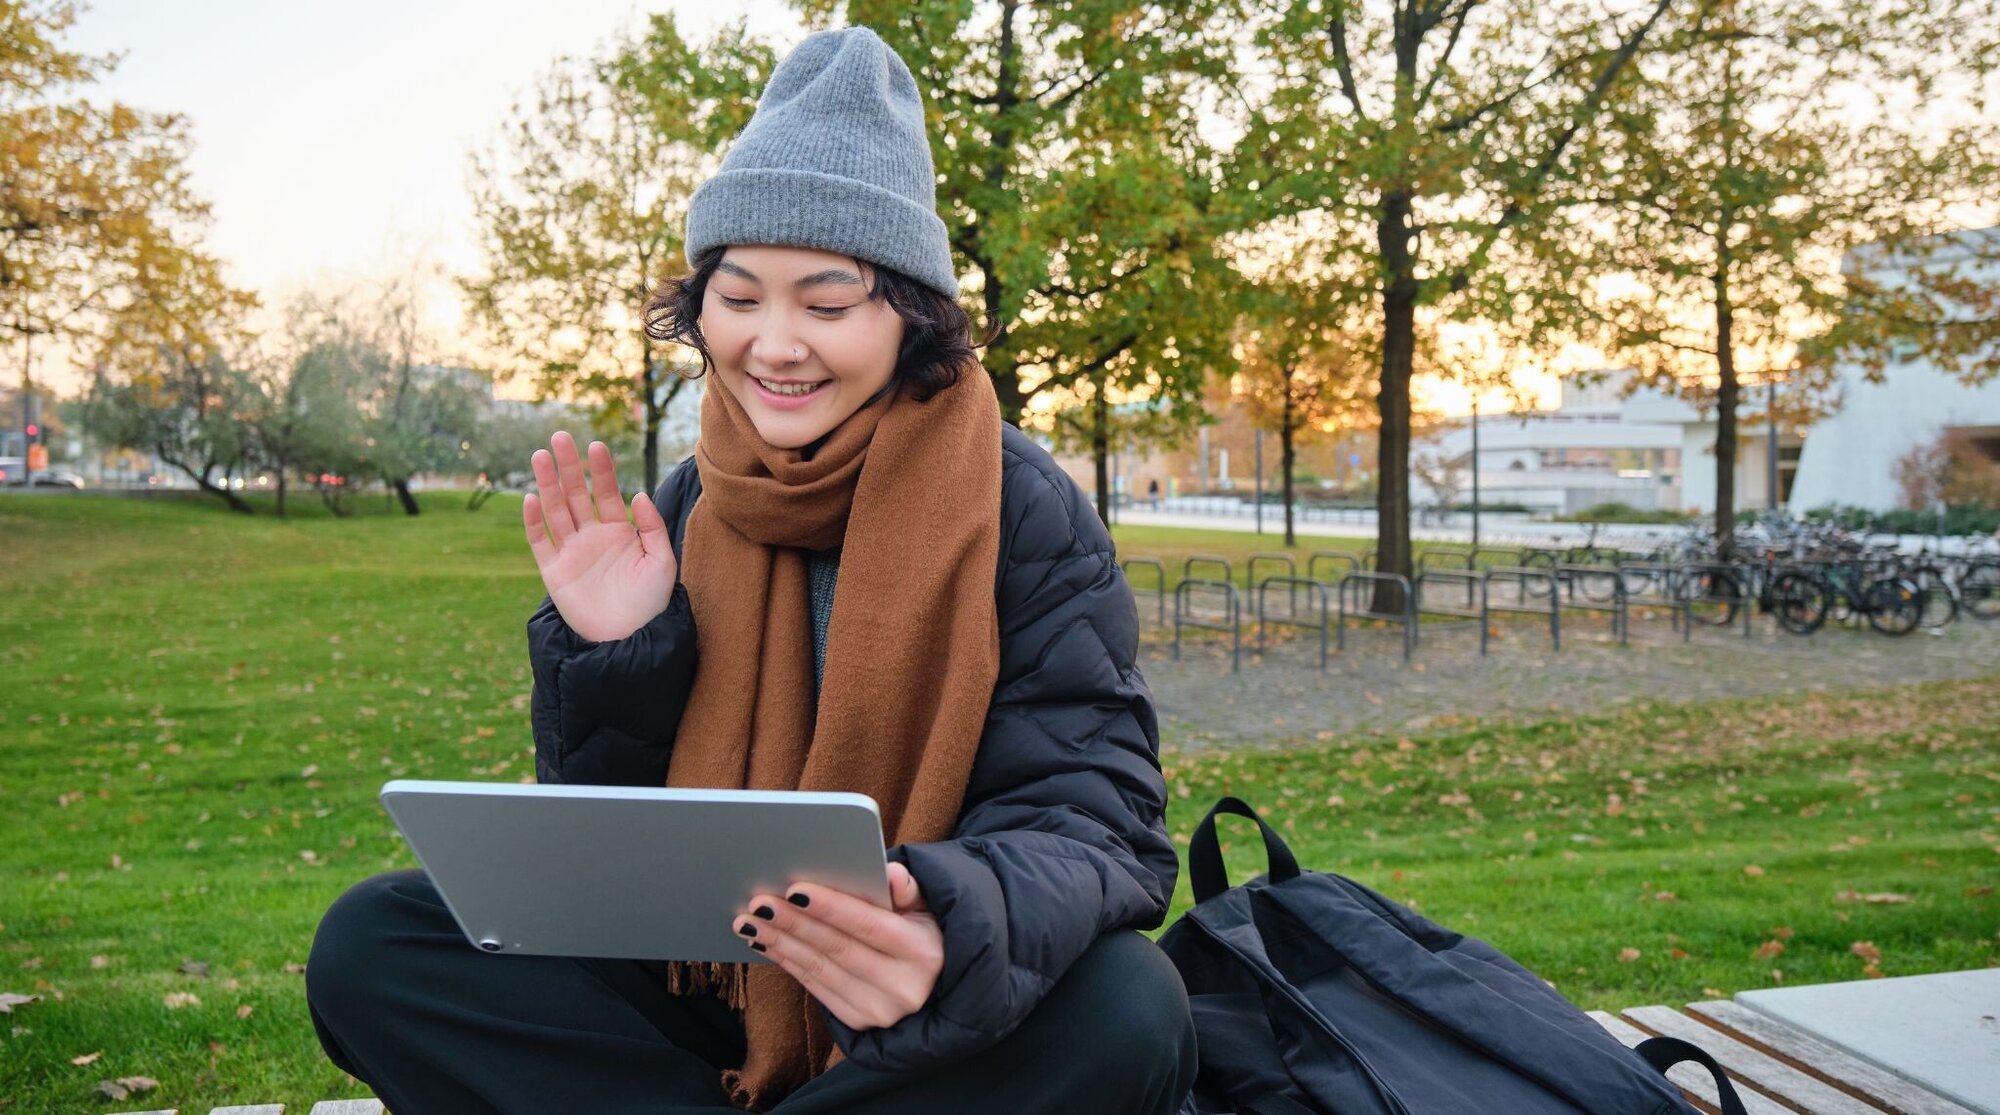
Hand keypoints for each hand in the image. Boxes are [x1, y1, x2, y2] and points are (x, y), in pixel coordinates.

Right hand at [523, 431, 677, 642]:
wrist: (629, 641)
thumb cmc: (651, 604)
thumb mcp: (661, 563)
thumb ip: (651, 528)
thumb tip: (638, 494)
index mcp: (618, 532)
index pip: (606, 493)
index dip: (601, 470)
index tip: (597, 445)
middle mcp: (592, 537)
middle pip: (576, 494)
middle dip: (568, 467)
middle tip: (560, 436)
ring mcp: (571, 553)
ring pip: (555, 511)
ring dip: (547, 484)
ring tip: (541, 455)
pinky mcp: (554, 572)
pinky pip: (540, 542)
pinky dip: (534, 521)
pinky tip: (532, 498)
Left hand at [732, 862, 942, 1031]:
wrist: (936, 990)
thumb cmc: (925, 936)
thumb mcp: (929, 908)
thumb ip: (909, 888)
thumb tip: (890, 873)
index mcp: (922, 952)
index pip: (870, 925)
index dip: (831, 908)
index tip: (795, 888)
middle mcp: (902, 987)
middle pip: (838, 949)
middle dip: (794, 924)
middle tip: (759, 903)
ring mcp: (879, 1010)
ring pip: (820, 970)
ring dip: (782, 944)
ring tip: (750, 922)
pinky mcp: (859, 1023)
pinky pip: (816, 989)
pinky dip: (789, 964)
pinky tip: (767, 944)